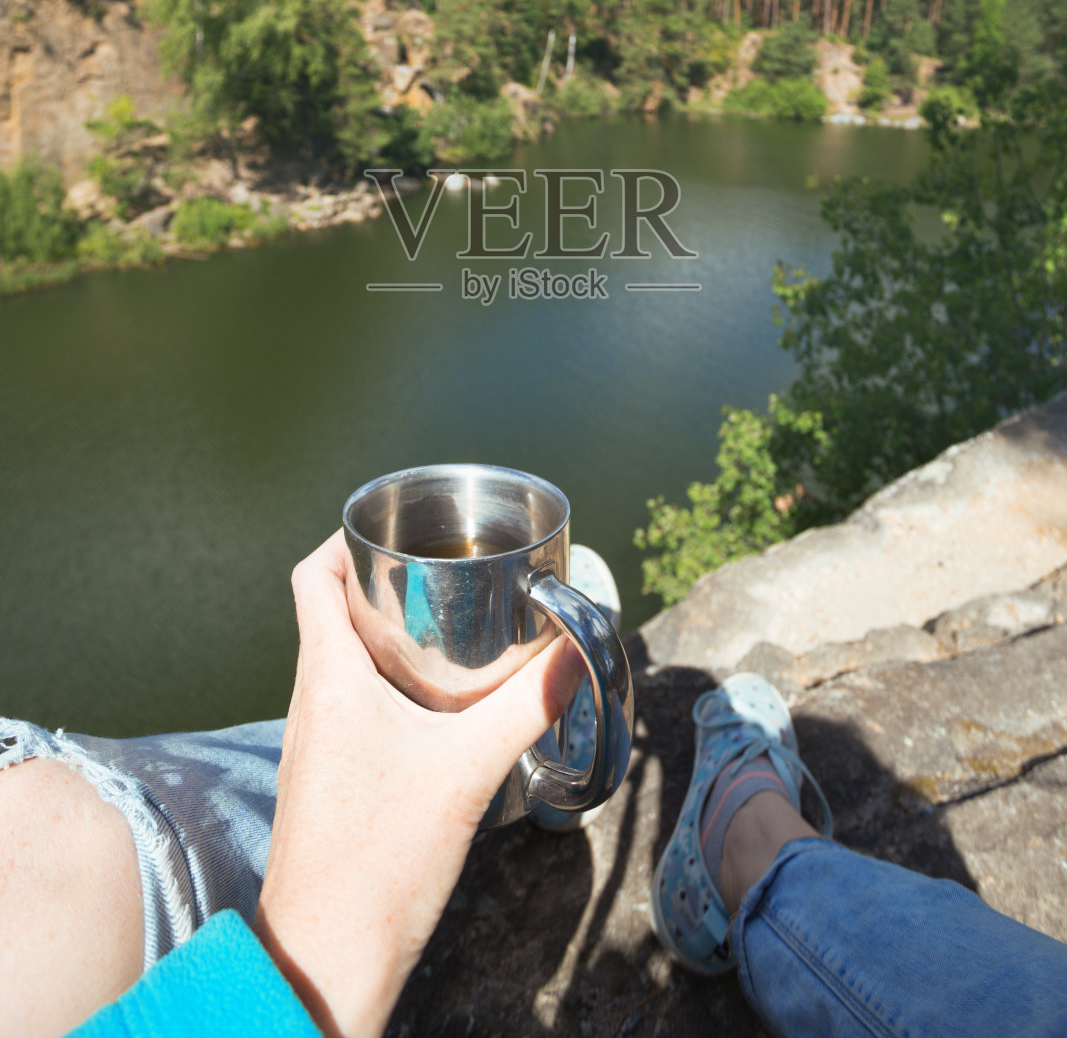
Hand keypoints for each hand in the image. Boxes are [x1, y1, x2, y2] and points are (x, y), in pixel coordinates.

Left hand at [254, 530, 584, 1037]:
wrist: (327, 954)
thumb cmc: (381, 863)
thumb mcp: (469, 771)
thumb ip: (528, 705)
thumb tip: (578, 649)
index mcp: (328, 677)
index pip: (314, 575)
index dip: (347, 540)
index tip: (399, 532)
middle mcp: (310, 699)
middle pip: (329, 610)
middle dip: (382, 582)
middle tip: (442, 573)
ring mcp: (313, 741)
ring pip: (338, 658)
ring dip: (383, 634)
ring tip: (447, 628)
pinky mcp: (325, 777)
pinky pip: (346, 703)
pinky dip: (383, 683)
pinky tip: (434, 707)